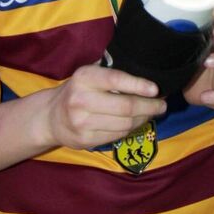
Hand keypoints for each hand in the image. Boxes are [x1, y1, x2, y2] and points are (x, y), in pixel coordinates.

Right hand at [45, 63, 165, 150]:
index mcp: (85, 78)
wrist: (50, 116)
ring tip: (152, 113)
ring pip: (124, 124)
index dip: (138, 85)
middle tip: (163, 105)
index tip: (156, 89)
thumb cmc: (79, 89)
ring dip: (143, 119)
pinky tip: (136, 122)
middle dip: (149, 106)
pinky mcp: (84, 140)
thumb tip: (147, 74)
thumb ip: (112, 73)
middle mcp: (81, 100)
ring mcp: (82, 123)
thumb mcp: (90, 74)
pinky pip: (116, 135)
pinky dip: (131, 129)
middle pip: (125, 107)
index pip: (116, 80)